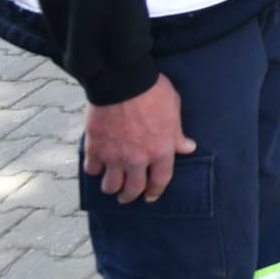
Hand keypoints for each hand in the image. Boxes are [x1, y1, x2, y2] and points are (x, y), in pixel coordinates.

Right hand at [84, 74, 194, 203]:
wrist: (122, 81)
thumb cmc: (152, 91)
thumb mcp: (174, 109)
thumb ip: (178, 133)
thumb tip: (188, 148)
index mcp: (160, 150)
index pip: (160, 181)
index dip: (156, 192)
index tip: (151, 196)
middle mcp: (137, 159)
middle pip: (133, 190)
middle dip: (130, 196)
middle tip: (127, 197)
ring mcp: (114, 156)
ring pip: (110, 186)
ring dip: (111, 187)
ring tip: (111, 185)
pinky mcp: (95, 149)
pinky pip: (92, 169)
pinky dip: (94, 169)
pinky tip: (96, 165)